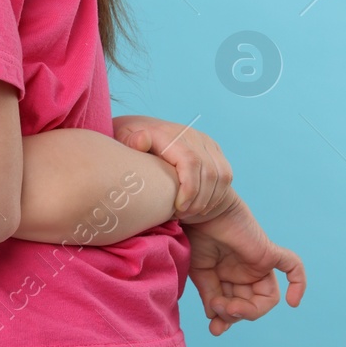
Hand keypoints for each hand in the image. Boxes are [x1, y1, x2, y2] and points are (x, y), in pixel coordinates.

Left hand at [113, 114, 232, 221]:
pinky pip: (225, 174)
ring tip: (188, 212)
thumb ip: (129, 142)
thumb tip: (141, 140)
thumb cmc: (126, 145)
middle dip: (199, 198)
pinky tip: (199, 205)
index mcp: (167, 132)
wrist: (137, 132)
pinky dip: (215, 194)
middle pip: (208, 171)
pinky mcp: (213, 149)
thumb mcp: (120, 141)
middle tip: (181, 214)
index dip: (189, 188)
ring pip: (220, 175)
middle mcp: (189, 134)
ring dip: (208, 198)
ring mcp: (204, 141)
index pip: (190, 160)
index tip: (178, 208)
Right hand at [182, 191, 305, 335]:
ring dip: (250, 309)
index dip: (228, 319)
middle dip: (234, 313)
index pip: (236, 305)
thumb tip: (215, 318)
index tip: (215, 328)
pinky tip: (293, 303)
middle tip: (218, 309)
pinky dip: (297, 283)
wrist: (197, 209)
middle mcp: (245, 272)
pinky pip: (292, 267)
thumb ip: (210, 294)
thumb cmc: (195, 236)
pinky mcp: (268, 252)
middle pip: (251, 305)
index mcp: (228, 276)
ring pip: (267, 298)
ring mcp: (259, 263)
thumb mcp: (199, 272)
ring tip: (230, 307)